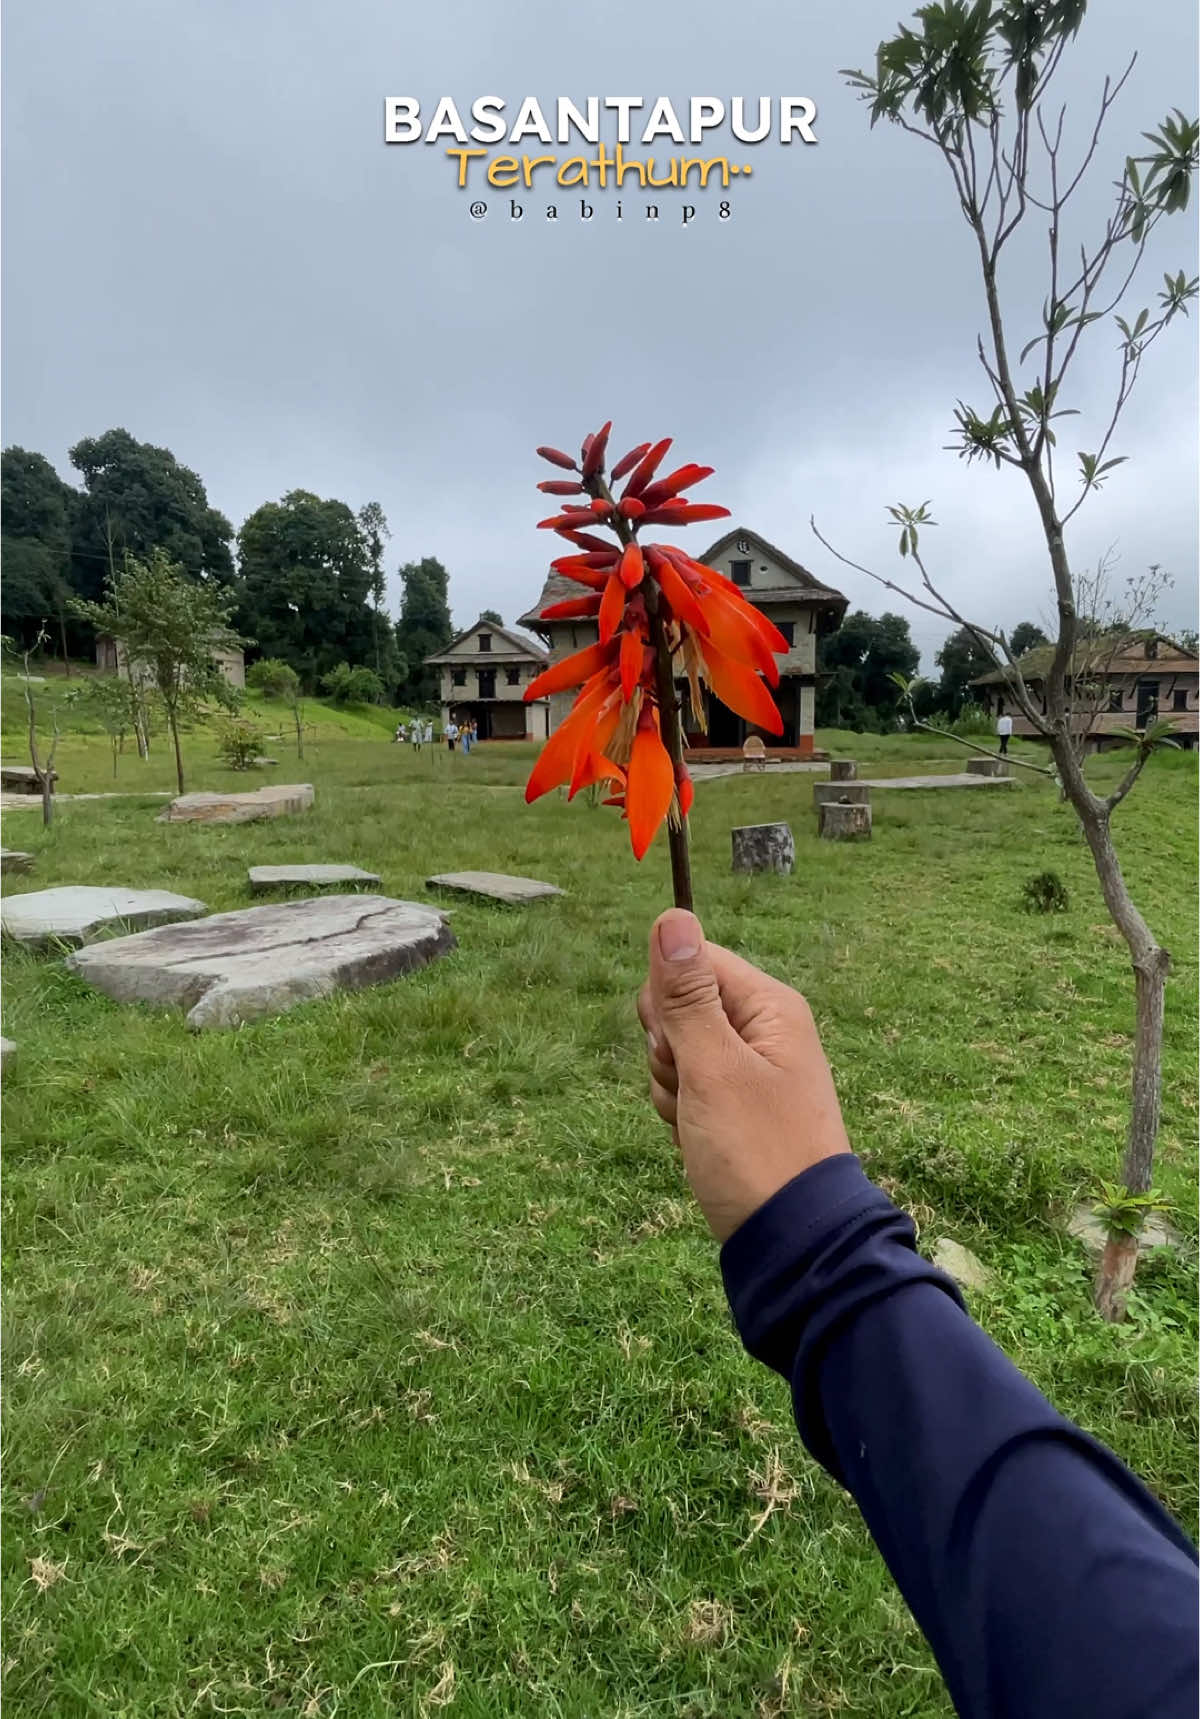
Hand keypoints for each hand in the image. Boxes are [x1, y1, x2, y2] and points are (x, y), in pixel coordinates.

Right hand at [637, 909, 851, 1241]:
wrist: (793, 1242)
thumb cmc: (756, 1151)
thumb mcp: (713, 1067)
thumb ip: (687, 995)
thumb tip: (672, 915)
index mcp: (770, 1006)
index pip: (694, 961)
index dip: (667, 1000)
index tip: (677, 1045)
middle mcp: (765, 1030)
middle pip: (681, 1007)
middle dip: (667, 1051)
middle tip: (692, 1089)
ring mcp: (752, 1070)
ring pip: (677, 1053)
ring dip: (671, 1088)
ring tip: (699, 1125)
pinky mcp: (737, 1107)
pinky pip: (689, 1089)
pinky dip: (682, 1114)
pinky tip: (697, 1141)